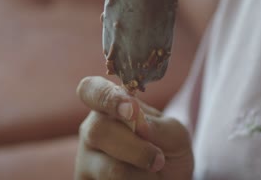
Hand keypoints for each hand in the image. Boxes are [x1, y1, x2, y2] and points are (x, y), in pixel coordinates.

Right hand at [74, 76, 193, 179]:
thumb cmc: (168, 153)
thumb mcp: (175, 135)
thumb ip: (160, 127)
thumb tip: (140, 125)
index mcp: (109, 106)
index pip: (90, 89)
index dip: (106, 97)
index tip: (131, 110)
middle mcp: (91, 129)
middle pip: (97, 130)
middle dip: (134, 147)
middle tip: (158, 159)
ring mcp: (85, 160)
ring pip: (109, 168)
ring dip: (142, 174)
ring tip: (153, 173)